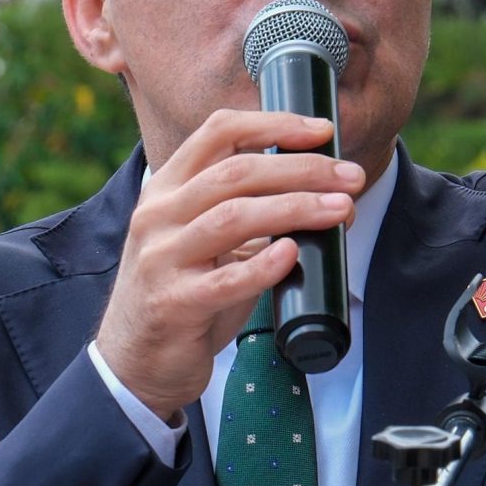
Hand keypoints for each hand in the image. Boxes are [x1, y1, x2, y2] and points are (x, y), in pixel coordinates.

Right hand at [94, 108, 362, 419]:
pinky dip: (263, 265)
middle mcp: (158, 215)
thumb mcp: (206, 240)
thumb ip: (246, 211)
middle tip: (349, 177)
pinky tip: (293, 254)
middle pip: (235, 171)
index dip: (273, 124)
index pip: (218, 132)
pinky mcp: (173, 304)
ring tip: (340, 210)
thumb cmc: (183, 294)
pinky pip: (224, 280)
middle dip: (301, 168)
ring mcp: (161, 259)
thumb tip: (325, 194)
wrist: (136, 361)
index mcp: (167, 189)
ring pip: (232, 217)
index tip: (321, 130)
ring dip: (294, 208)